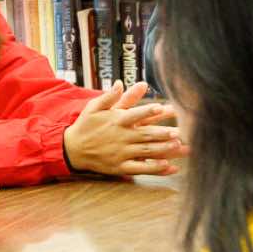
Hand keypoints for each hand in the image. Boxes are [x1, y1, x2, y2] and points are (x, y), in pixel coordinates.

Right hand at [62, 82, 184, 177]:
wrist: (72, 149)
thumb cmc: (86, 125)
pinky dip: (154, 168)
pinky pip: (140, 168)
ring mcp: (121, 153)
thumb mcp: (93, 108)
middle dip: (163, 133)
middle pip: (145, 135)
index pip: (134, 114)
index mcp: (115, 121)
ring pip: (146, 152)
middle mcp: (120, 137)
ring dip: (164, 149)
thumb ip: (108, 97)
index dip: (147, 111)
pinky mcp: (120, 167)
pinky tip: (168, 165)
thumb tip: (119, 83)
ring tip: (180, 146)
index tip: (161, 108)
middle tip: (179, 131)